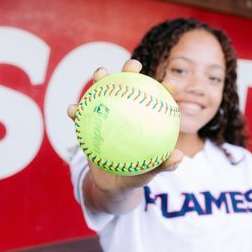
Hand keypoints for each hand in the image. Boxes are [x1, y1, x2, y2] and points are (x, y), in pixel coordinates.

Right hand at [67, 59, 183, 192]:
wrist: (112, 184)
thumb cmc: (135, 175)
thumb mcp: (149, 172)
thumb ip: (164, 165)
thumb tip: (178, 157)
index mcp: (144, 120)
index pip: (156, 100)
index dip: (163, 89)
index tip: (169, 84)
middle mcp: (125, 112)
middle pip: (128, 85)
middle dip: (130, 69)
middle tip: (132, 66)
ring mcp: (106, 116)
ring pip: (102, 92)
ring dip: (100, 79)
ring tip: (100, 74)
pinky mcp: (88, 125)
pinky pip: (80, 116)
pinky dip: (75, 111)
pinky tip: (72, 109)